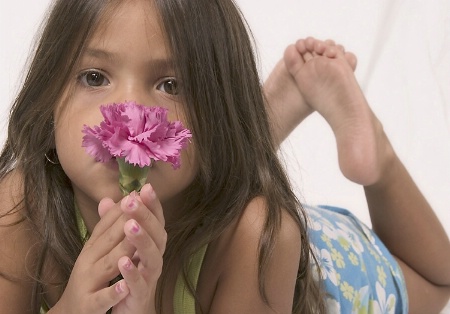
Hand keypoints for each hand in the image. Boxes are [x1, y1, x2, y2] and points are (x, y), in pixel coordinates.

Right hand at [51, 197, 136, 312]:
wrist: (70, 312)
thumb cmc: (89, 276)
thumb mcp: (96, 251)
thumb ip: (106, 227)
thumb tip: (111, 198)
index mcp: (92, 247)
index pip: (107, 225)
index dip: (122, 209)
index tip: (138, 192)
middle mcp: (88, 261)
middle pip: (109, 240)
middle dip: (125, 222)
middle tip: (138, 205)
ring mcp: (88, 283)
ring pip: (108, 265)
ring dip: (122, 251)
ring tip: (135, 237)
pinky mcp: (89, 305)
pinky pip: (102, 298)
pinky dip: (114, 291)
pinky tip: (126, 285)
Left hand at [111, 183, 165, 313]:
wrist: (130, 308)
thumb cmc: (130, 274)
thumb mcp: (121, 246)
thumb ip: (114, 224)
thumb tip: (106, 200)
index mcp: (152, 243)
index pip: (155, 220)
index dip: (152, 204)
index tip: (145, 187)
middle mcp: (155, 257)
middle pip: (157, 234)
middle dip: (146, 217)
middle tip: (132, 202)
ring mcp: (150, 276)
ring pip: (153, 257)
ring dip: (142, 241)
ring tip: (130, 226)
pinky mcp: (141, 294)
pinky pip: (140, 283)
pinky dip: (133, 272)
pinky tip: (124, 261)